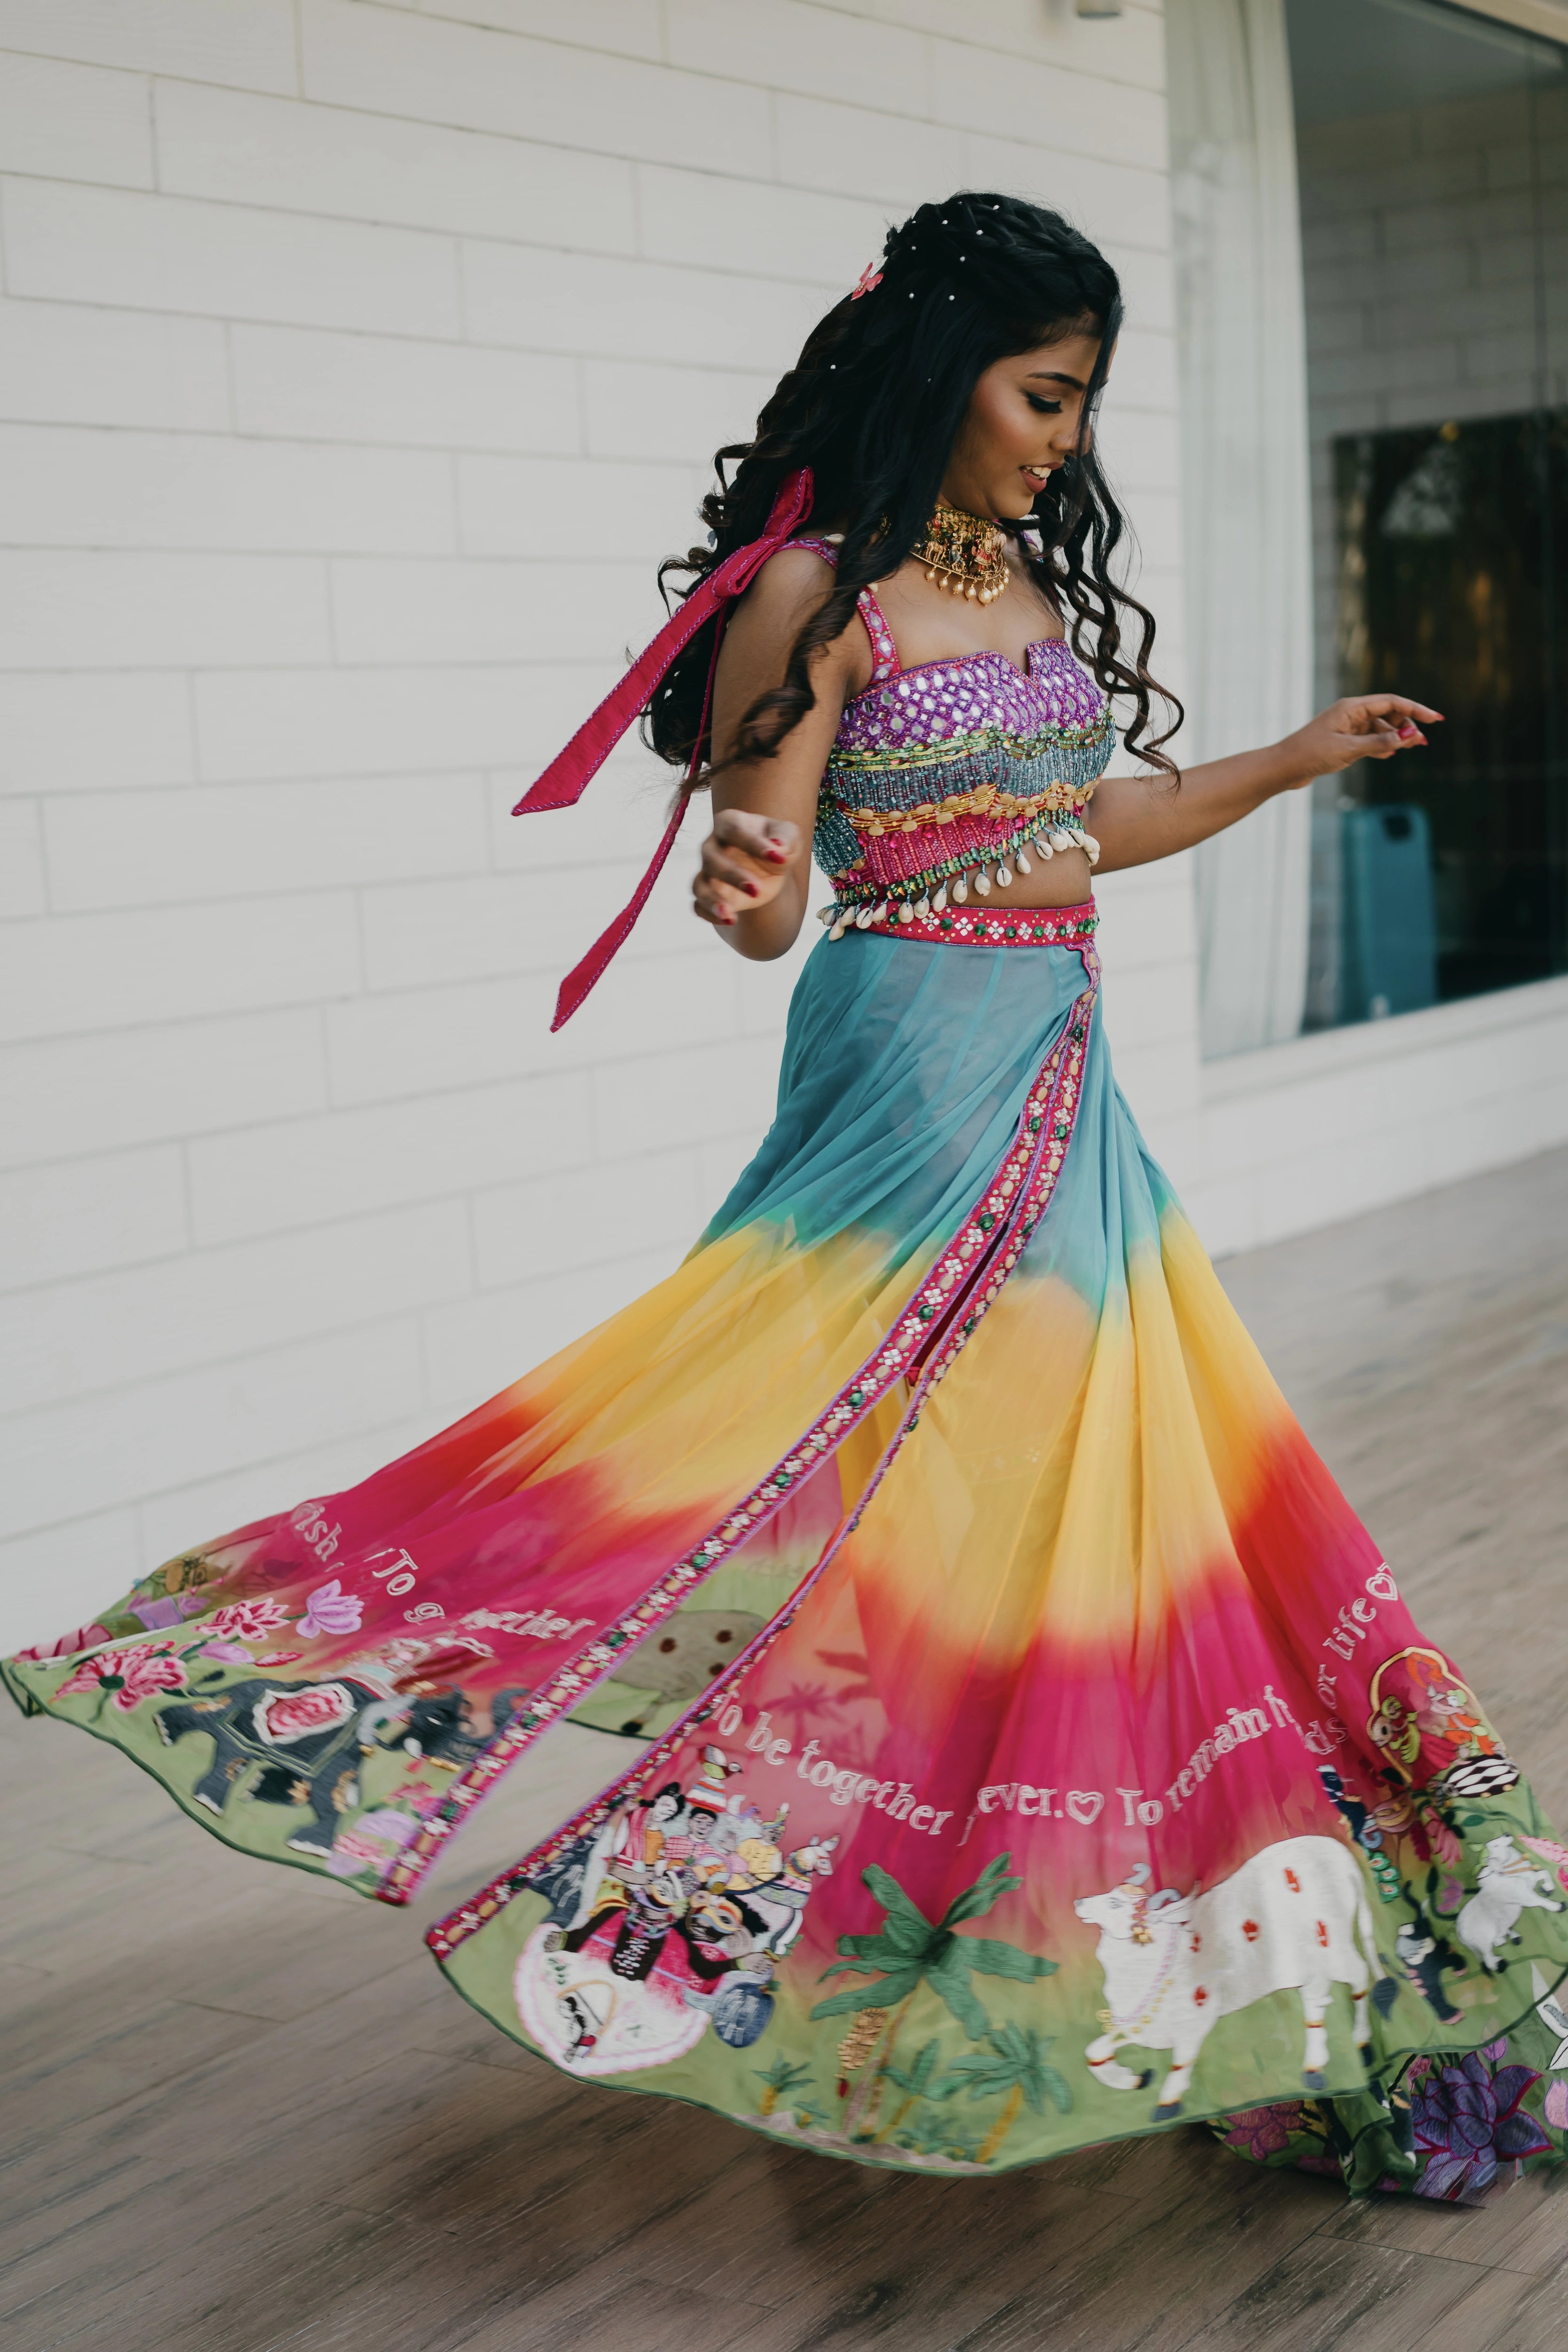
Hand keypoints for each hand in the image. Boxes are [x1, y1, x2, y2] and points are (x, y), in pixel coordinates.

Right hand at [693, 808, 798, 927]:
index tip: (778, 858)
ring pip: (699, 885)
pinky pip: (698, 905)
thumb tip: (777, 847)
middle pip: (711, 858)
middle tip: (756, 890)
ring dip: (712, 900)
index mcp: (729, 823)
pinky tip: (729, 920)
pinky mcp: (708, 893)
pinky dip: (709, 914)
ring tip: (729, 915)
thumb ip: (785, 837)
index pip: (734, 830)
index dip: (753, 844)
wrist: (769, 868)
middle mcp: (712, 846)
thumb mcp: (788, 836)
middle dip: (732, 875)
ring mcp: (707, 871)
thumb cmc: (776, 845)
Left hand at [1281, 695, 1442, 784]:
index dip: (1415, 710)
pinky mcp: (1342, 741)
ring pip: (1379, 728)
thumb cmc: (1311, 754)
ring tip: (1410, 749)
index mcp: (1352, 707)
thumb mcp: (1349, 749)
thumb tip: (1410, 736)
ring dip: (1395, 737)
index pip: (1392, 703)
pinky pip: (1369, 739)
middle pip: (1388, 714)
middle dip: (1407, 726)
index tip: (1435, 719)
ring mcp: (1347, 727)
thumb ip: (1380, 742)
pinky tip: (1390, 753)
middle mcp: (1350, 713)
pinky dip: (1381, 745)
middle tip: (1422, 743)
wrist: (1283, 768)